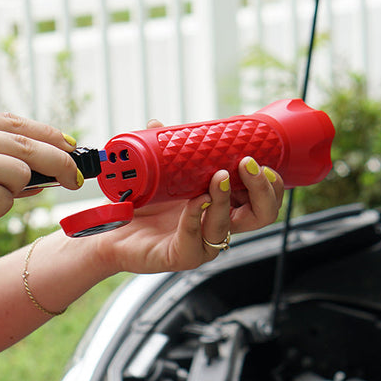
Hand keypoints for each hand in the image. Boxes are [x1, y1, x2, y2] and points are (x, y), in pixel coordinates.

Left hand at [92, 120, 283, 275]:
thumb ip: (163, 151)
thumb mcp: (157, 174)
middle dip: (263, 190)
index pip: (261, 198)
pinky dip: (196, 217)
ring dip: (225, 199)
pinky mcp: (181, 257)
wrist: (110, 232)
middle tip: (248, 165)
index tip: (257, 157)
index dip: (269, 181)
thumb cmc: (140, 207)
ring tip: (218, 178)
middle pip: (262, 216)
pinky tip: (194, 201)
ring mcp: (201, 244)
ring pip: (227, 226)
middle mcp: (216, 226)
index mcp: (221, 205)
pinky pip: (195, 240)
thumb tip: (158, 123)